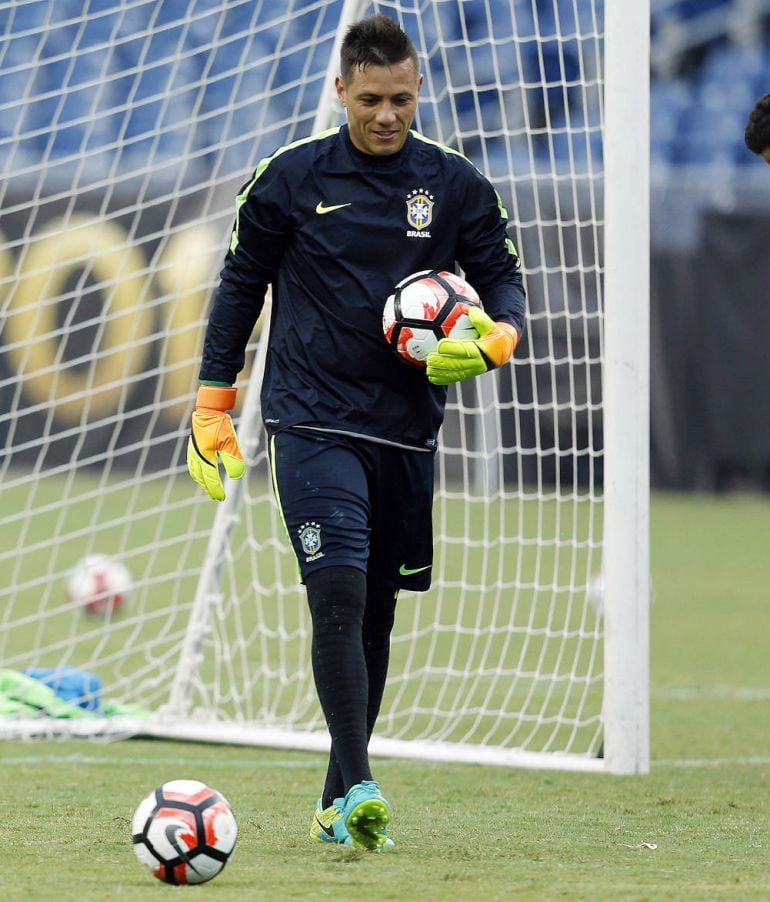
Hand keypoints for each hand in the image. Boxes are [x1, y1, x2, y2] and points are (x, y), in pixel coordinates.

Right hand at [186, 385, 244, 500]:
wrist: (208, 409)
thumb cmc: (220, 425)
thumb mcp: (230, 443)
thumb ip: (233, 460)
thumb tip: (236, 477)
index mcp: (205, 457)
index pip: (211, 478)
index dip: (216, 490)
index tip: (222, 498)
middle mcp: (196, 456)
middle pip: (201, 478)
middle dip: (209, 488)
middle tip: (216, 497)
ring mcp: (193, 451)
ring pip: (195, 472)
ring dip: (202, 481)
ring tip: (209, 488)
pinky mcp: (193, 446)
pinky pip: (193, 465)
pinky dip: (198, 473)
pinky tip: (202, 473)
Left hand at [426, 306, 518, 384]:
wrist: (503, 351)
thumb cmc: (495, 336)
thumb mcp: (492, 326)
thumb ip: (482, 319)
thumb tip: (471, 310)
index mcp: (480, 350)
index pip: (463, 350)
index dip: (450, 348)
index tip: (439, 345)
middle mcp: (476, 363)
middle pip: (456, 364)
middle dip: (442, 363)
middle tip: (429, 358)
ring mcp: (471, 370)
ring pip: (454, 374)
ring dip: (440, 372)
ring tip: (428, 369)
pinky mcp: (468, 374)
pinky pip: (454, 378)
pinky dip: (443, 379)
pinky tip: (432, 377)